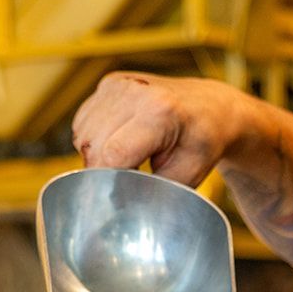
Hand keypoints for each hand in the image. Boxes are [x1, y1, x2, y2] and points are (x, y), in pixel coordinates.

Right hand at [71, 72, 247, 183]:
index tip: (123, 191)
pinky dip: (95, 138)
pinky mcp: (109, 83)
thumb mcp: (188, 176)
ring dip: (97, 153)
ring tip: (130, 156)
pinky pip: (83, 122)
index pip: (112, 154)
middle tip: (132, 175)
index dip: (110, 180)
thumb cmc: (202, 143)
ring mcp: (119, 84)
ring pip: (82, 134)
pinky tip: (121, 140)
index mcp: (159, 112)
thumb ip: (153, 192)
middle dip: (104, 169)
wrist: (210, 107)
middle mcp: (134, 91)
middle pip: (93, 146)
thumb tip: (119, 208)